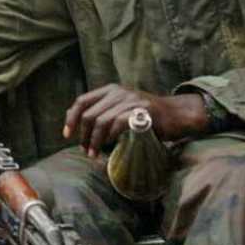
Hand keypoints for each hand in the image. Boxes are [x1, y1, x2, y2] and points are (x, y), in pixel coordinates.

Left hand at [63, 84, 206, 156]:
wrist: (178, 114)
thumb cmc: (148, 116)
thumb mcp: (121, 108)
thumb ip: (102, 111)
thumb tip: (74, 120)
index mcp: (111, 90)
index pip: (82, 101)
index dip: (71, 118)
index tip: (66, 134)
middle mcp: (118, 92)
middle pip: (89, 114)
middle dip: (83, 135)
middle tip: (85, 150)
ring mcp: (130, 100)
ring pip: (101, 121)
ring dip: (94, 141)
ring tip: (93, 154)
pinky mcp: (141, 111)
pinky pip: (117, 124)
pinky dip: (109, 137)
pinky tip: (108, 146)